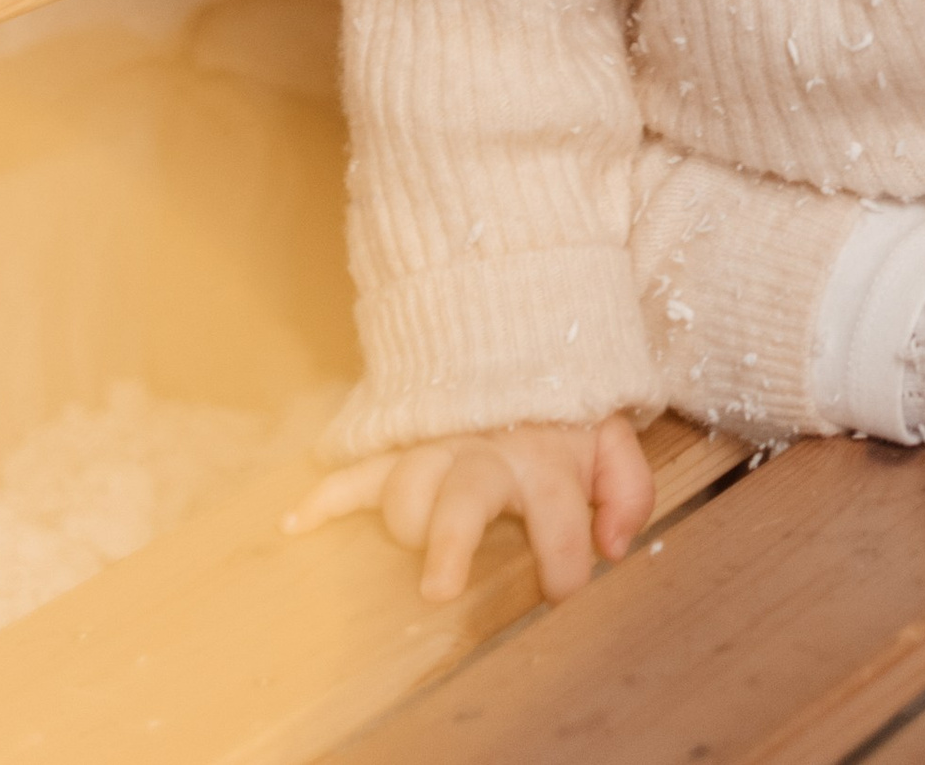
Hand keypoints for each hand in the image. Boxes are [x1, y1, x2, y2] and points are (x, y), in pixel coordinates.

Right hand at [287, 414, 654, 603]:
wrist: (519, 333)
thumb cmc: (565, 411)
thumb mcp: (612, 437)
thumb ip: (628, 490)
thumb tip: (615, 546)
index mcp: (546, 461)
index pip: (560, 523)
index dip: (565, 566)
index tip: (560, 590)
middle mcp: (488, 455)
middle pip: (465, 498)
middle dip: (451, 543)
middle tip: (438, 589)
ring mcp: (439, 447)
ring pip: (405, 484)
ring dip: (402, 517)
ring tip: (404, 541)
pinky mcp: (402, 444)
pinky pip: (357, 467)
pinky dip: (326, 495)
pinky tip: (297, 524)